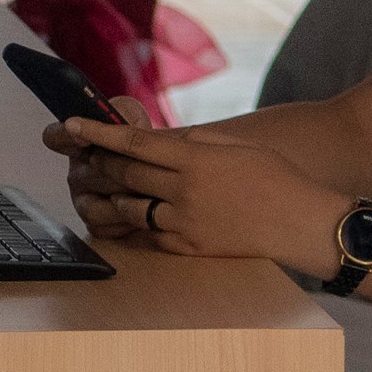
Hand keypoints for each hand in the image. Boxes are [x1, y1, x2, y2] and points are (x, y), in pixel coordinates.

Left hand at [50, 116, 345, 274]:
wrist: (302, 224)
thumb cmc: (276, 177)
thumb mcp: (235, 145)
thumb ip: (193, 141)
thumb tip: (156, 140)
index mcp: (196, 159)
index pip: (134, 143)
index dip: (97, 133)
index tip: (70, 125)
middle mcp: (185, 190)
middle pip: (124, 174)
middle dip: (99, 163)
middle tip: (82, 156)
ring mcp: (184, 222)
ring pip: (128, 207)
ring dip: (110, 195)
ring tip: (101, 186)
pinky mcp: (188, 247)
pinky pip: (147, 234)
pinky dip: (132, 222)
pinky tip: (125, 214)